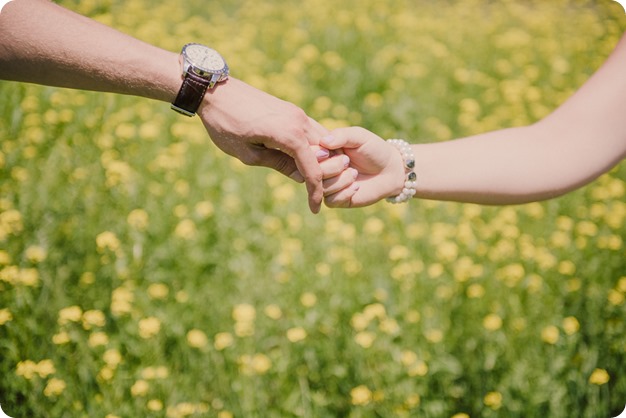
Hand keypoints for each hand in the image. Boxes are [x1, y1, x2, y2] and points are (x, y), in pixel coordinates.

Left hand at [199, 77, 327, 212]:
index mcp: (289, 135)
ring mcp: (298, 113)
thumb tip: (302, 178)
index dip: (315, 192)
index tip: (314, 210)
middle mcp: (299, 121)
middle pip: (326, 154)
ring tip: (314, 181)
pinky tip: (306, 161)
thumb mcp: (248, 154)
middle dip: (326, 176)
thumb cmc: (226, 125)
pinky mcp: (292, 110)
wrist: (215, 91)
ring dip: (322, 161)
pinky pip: (312, 132)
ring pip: (323, 142)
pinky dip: (314, 148)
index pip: (313, 169)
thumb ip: (278, 165)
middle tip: (316, 196)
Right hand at [320, 127, 405, 207]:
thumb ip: (341, 136)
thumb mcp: (358, 136)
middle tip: (347, 162)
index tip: (336, 152)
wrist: (390, 170)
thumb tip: (323, 142)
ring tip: (355, 173)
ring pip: (322, 188)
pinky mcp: (336, 200)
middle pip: (313, 173)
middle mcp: (322, 168)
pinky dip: (345, 193)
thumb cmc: (373, 149)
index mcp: (322, 151)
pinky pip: (330, 201)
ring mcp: (328, 185)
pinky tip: (356, 186)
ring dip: (341, 180)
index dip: (318, 154)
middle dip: (332, 167)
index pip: (307, 155)